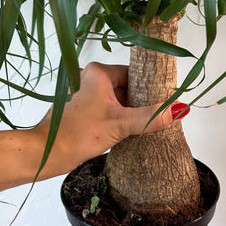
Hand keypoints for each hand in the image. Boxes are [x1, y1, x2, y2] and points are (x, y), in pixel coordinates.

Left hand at [33, 62, 186, 177]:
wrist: (46, 152)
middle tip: (153, 118)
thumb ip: (150, 118)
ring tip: (140, 127)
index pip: (134, 74)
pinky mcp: (80, 109)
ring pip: (116, 100)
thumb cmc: (78, 134)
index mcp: (98, 73)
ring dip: (128, 113)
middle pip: (126, 87)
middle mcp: (89, 78)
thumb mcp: (120, 125)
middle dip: (139, 104)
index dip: (149, 89)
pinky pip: (106, 109)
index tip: (162, 102)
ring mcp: (83, 93)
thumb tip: (179, 110)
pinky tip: (124, 132)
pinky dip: (116, 119)